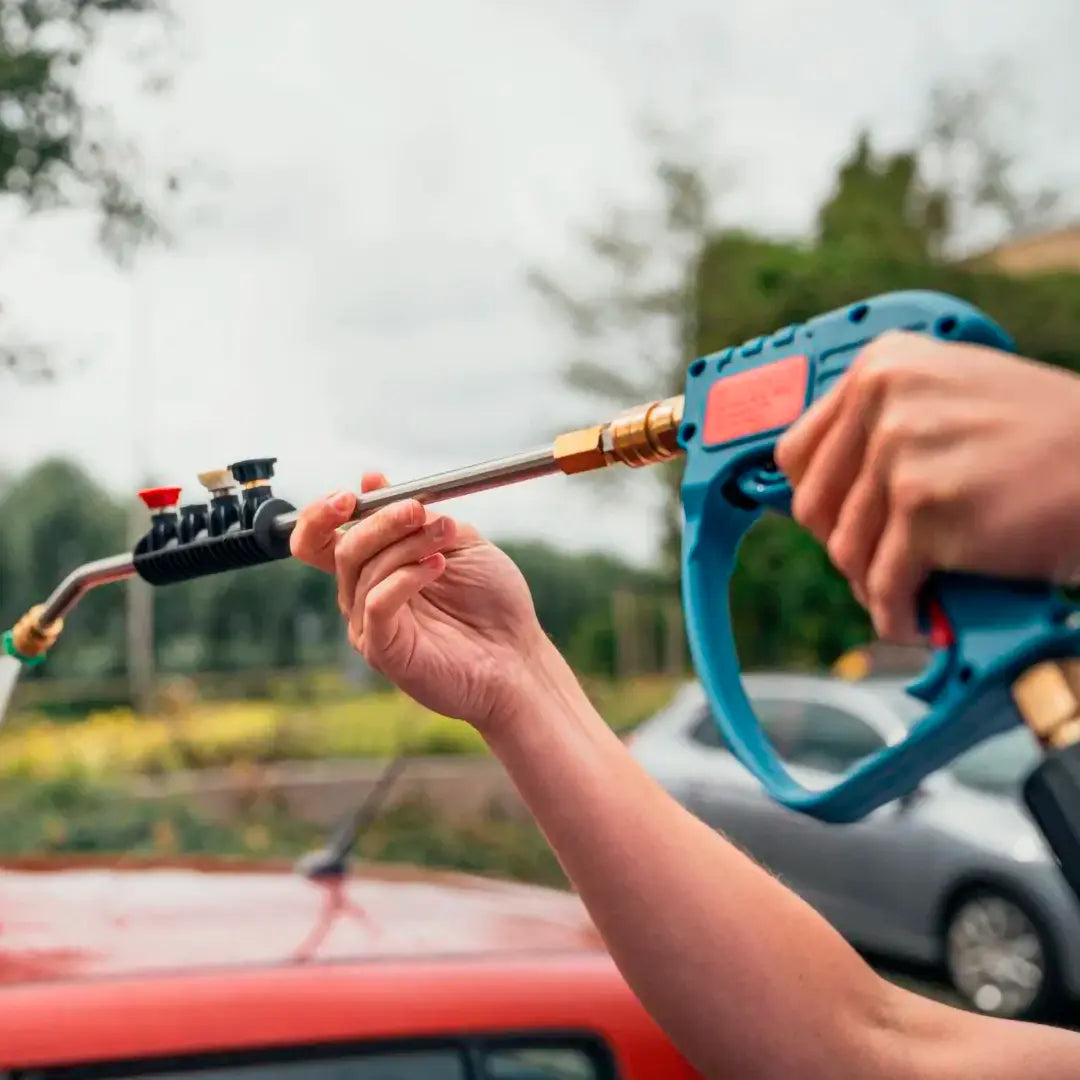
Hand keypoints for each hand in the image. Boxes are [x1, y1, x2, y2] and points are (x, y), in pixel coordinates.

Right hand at [290, 473, 548, 729]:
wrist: (518, 656)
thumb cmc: (492, 601)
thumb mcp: (459, 541)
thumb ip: (419, 516)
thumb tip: (372, 480)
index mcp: (375, 568)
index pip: (320, 540)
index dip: (323, 514)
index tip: (354, 492)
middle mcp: (364, 595)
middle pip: (343, 548)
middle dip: (381, 521)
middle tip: (417, 510)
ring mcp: (369, 625)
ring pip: (364, 569)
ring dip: (407, 544)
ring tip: (446, 537)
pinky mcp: (382, 649)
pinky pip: (375, 603)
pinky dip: (404, 576)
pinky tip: (437, 566)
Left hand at [775, 332, 1079, 641]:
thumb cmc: (1046, 438)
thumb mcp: (952, 396)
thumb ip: (886, 426)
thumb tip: (822, 493)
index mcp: (882, 365)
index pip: (796, 453)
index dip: (816, 501)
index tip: (833, 525)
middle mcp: (883, 399)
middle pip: (814, 506)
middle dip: (842, 547)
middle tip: (874, 567)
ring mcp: (902, 453)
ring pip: (846, 550)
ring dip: (872, 585)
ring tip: (903, 595)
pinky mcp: (926, 509)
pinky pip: (883, 583)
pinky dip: (895, 614)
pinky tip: (912, 620)